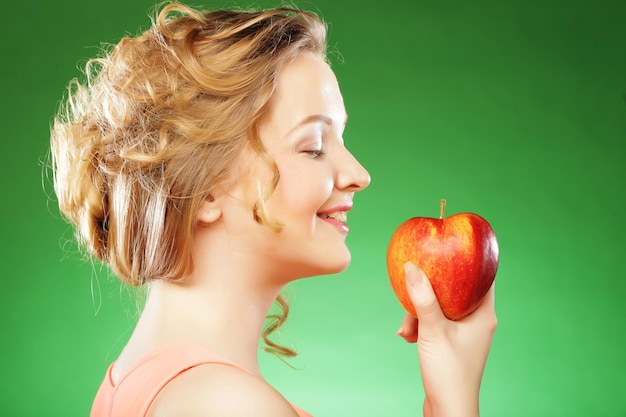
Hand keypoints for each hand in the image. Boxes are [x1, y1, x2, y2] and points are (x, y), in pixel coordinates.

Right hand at [396, 262, 496, 416]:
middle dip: (430, 291)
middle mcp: (477, 321)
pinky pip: (435, 323)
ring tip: (406, 327)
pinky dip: (420, 326)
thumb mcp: (432, 330)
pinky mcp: (452, 344)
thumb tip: (411, 267)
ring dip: (419, 313)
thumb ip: (422, 298)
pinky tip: (407, 336)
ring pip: (440, 308)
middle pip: (455, 291)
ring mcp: (465, 334)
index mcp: (483, 314)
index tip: (449, 248)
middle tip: (413, 288)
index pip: (483, 276)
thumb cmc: (449, 373)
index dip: (468, 260)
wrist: (448, 410)